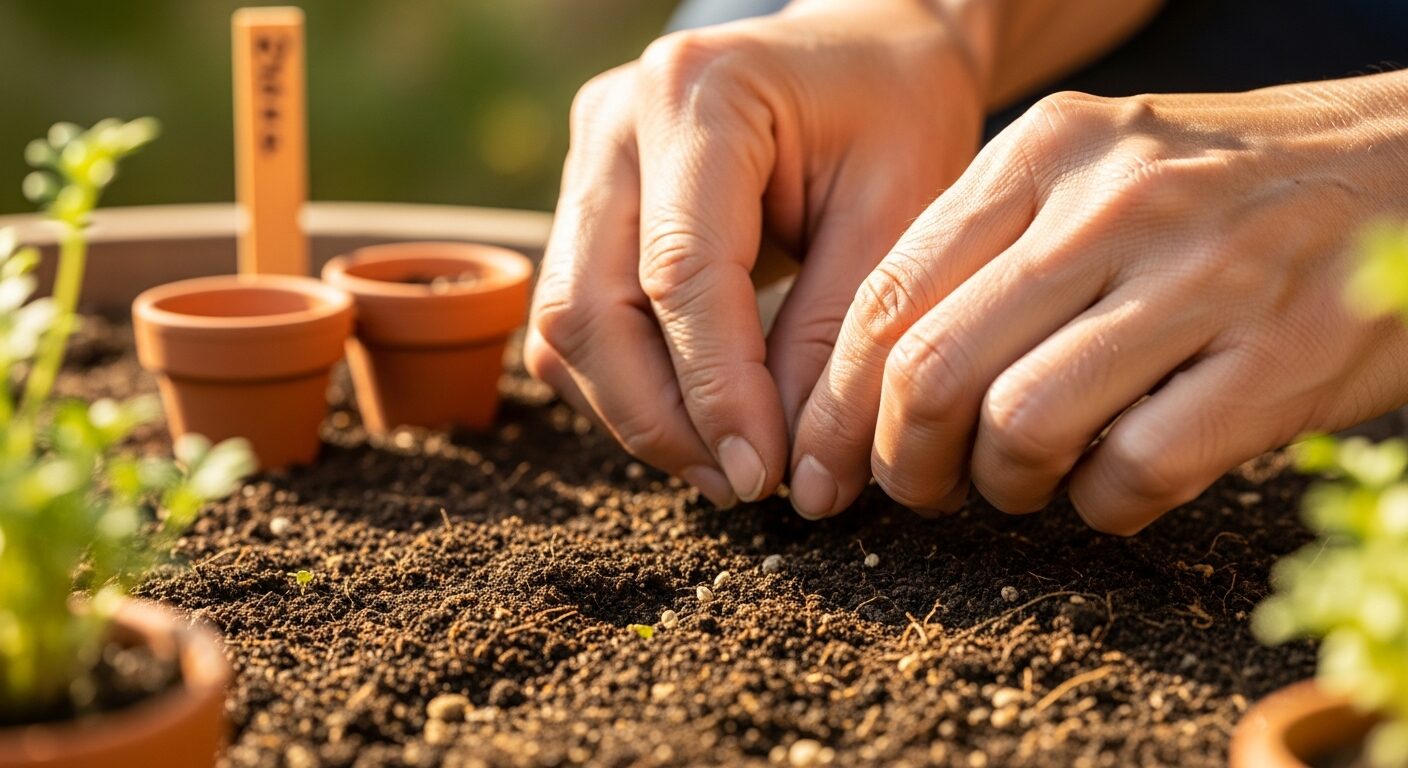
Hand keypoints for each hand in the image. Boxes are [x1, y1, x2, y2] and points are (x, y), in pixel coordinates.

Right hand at [524, 0, 985, 505]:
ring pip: (566, 324)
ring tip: (724, 464)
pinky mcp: (587, 202)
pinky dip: (626, 386)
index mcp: (699, 97)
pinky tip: (695, 420)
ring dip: (636, 413)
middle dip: (658, 419)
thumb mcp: (899, 209)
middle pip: (589, 308)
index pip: (679, 273)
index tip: (765, 476)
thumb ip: (837, 336)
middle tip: (740, 484)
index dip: (716, 392)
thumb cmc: (897, 113)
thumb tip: (793, 472)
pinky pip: (575, 318)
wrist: (866, 49)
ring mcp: (588, 161)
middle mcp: (617, 123)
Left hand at [791, 72, 1407, 532]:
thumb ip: (983, 256)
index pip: (888, 295)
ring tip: (1024, 481)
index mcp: (1044, 151)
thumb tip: (866, 385)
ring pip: (1020, 427)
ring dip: (1002, 487)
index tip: (821, 468)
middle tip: (919, 491)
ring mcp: (1204, 276)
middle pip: (933, 370)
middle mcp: (1113, 203)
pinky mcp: (1280, 357)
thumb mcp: (1090, 178)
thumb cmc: (1219, 193)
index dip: (834, 406)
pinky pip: (1132, 474)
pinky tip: (1115, 483)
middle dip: (902, 463)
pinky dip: (1102, 505)